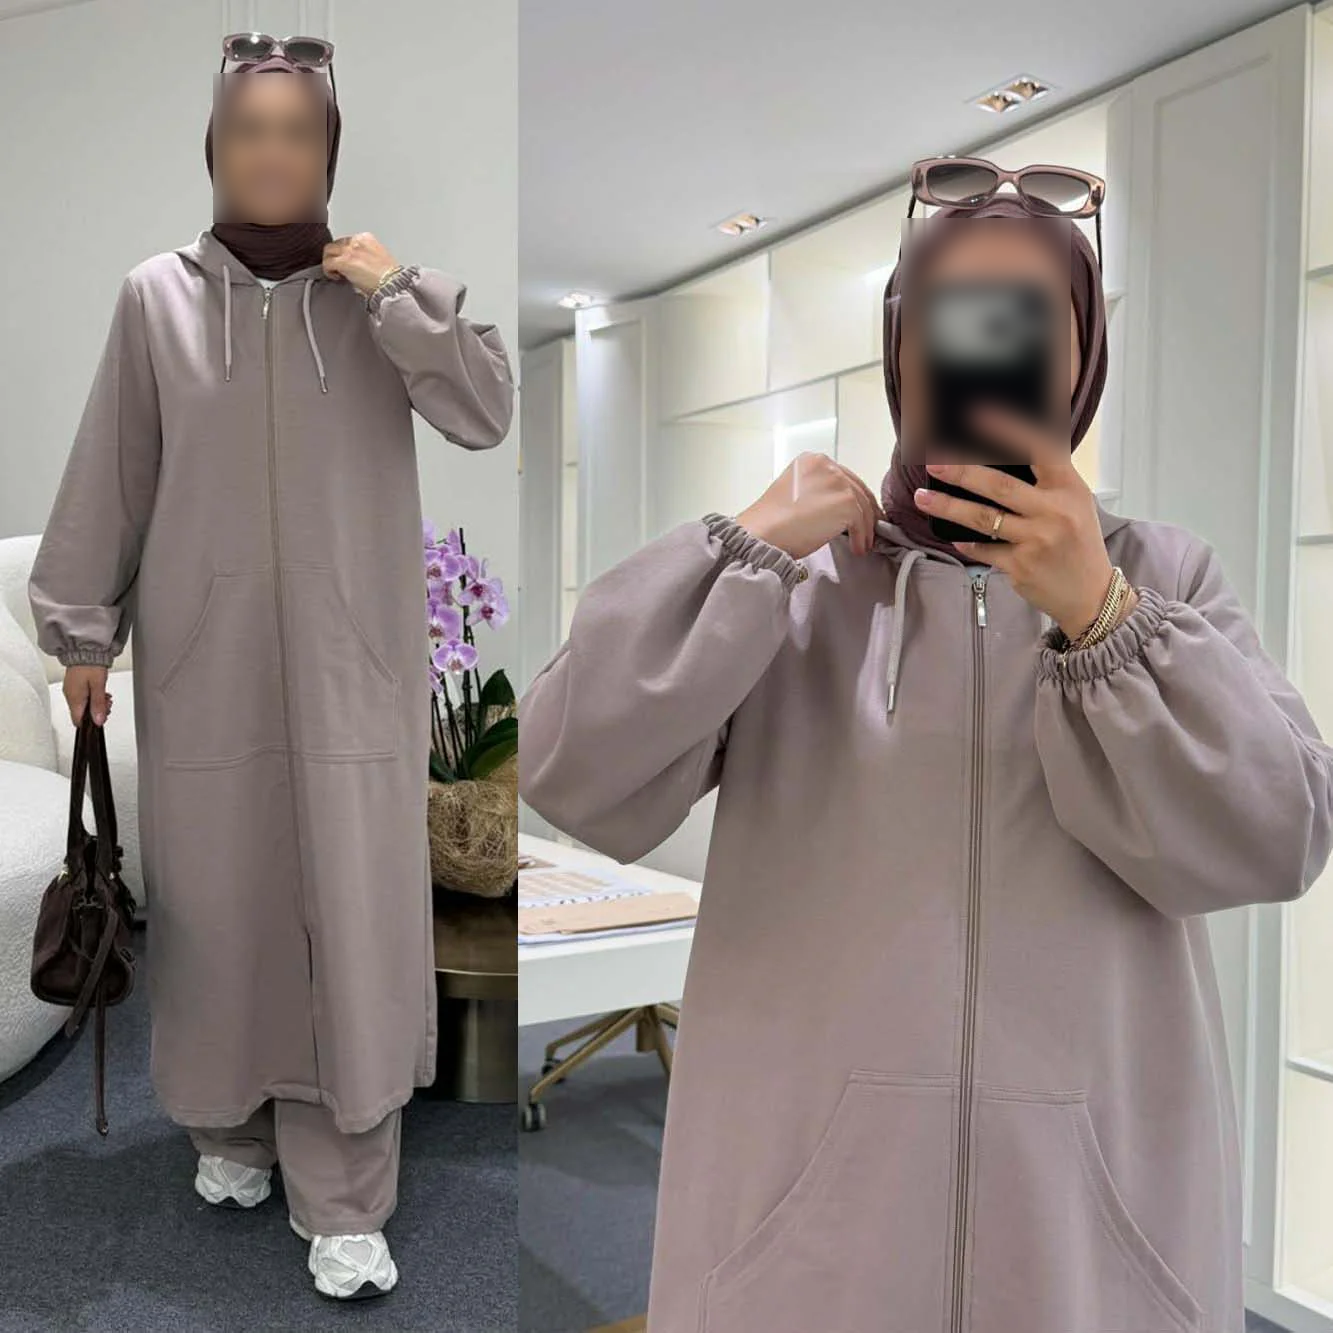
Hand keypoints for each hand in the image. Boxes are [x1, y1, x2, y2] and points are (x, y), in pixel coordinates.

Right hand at [63, 665, 111, 727]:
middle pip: (82, 714)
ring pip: (83, 705)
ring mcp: (71, 690)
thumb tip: (98, 721)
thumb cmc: (90, 665)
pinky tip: (99, 692)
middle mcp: (70, 696)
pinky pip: (82, 697)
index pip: (78, 721)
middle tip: (106, 703)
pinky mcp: (74, 685)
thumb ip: (98, 704)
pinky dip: (92, 697)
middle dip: (96, 711)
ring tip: (105, 696)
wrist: (85, 650)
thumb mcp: (98, 685)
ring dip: (96, 703)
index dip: (91, 722)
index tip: (102, 715)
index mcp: (74, 698)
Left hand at [322, 232, 400, 296]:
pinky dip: (328, 270)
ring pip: (328, 250)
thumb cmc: (390, 276)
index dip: (346, 252)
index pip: (348, 240)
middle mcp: (356, 241)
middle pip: (337, 243)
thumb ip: (366, 255)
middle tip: (339, 267)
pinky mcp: (344, 262)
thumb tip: (356, 263)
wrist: (392, 284)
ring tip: (335, 271)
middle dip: (336, 255)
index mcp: (367, 238)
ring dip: (330, 260)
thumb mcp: (380, 258)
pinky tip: (334, 276)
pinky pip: (327, 263)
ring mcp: (349, 251)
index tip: (348, 261)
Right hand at [736, 452, 884, 558]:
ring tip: (862, 543)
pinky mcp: (846, 501)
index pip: (843, 477)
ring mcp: (838, 482)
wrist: (763, 534)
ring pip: (863, 506)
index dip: (853, 497)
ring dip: (865, 528)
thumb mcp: (794, 493)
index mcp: (812, 461)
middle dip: (865, 512)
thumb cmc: (772, 522)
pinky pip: (862, 522)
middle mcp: (826, 465)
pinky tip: (857, 547)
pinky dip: (861, 537)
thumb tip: (835, 507)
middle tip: (868, 528)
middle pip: (858, 489)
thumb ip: (817, 491)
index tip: (858, 512)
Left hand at [912, 405, 1137, 637]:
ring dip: (948, 507)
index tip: (975, 415)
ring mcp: (1037, 540)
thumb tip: (1000, 455)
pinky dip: (967, 543)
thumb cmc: (1078, 541)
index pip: (1036, 448)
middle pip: (998, 485)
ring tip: (922, 497)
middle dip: (960, 472)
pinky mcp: (1020, 566)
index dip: (1005, 429)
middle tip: (933, 462)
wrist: (1091, 594)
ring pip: (983, 518)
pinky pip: (983, 549)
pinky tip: (954, 538)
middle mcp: (1054, 511)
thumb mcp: (1075, 502)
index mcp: (1069, 487)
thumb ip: (1045, 480)